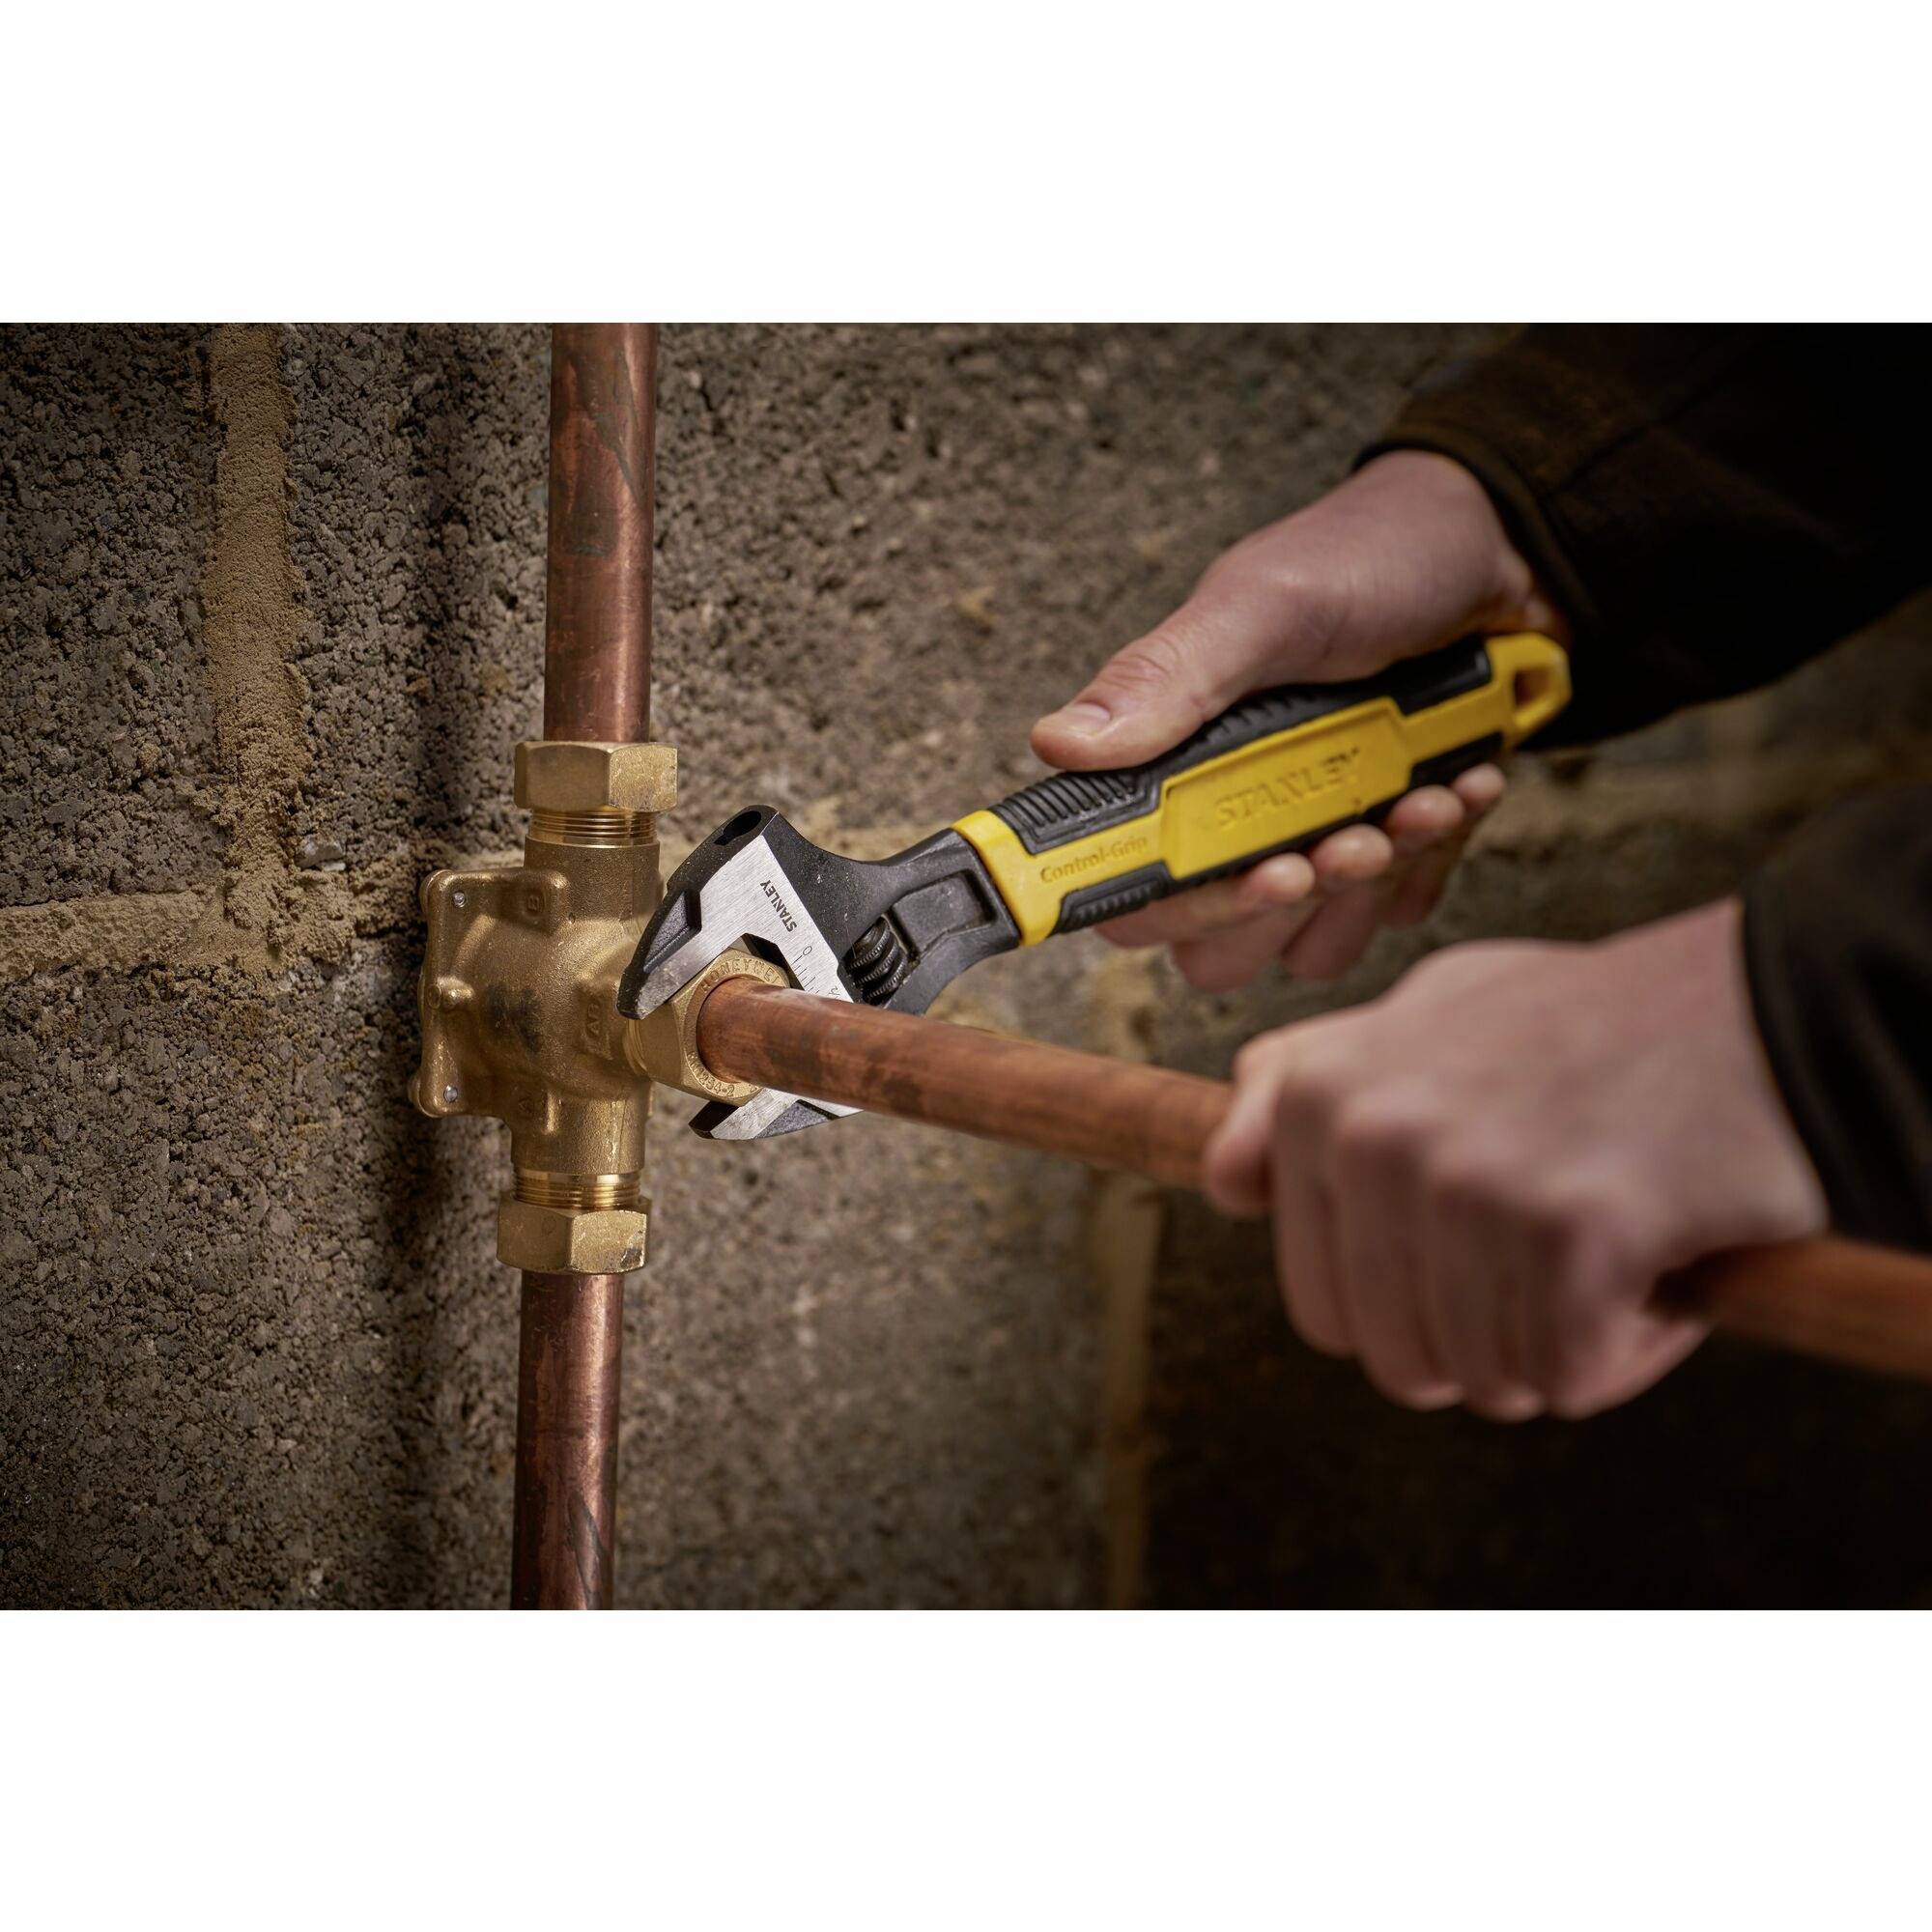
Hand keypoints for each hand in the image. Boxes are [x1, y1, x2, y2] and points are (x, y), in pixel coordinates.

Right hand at [1031, 450, 1568, 984]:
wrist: (1498, 549)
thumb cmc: (1371, 558)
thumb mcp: (1268, 603)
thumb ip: (1169, 677)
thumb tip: (1061, 745)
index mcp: (1172, 767)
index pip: (1134, 898)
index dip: (1191, 908)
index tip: (1270, 871)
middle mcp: (1227, 821)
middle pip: (1221, 949)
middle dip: (1301, 902)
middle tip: (1359, 835)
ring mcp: (1307, 842)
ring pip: (1315, 945)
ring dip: (1379, 880)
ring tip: (1422, 796)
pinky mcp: (1384, 855)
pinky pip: (1395, 912)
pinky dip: (1436, 857)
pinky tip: (1455, 782)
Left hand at [1201, 900, 1827, 1418]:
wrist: (1767, 1000)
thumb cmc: (1590, 1022)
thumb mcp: (1429, 1013)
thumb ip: (1315, 1087)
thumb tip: (1228, 1178)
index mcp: (1321, 1098)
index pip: (1323, 1307)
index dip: (1413, 1301)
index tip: (1478, 1244)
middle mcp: (1371, 1138)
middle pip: (1396, 1359)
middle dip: (1483, 1335)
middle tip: (1556, 1247)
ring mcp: (1464, 1184)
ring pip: (1487, 1379)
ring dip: (1563, 1336)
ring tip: (1610, 1231)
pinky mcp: (1568, 1235)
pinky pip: (1569, 1380)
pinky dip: (1629, 1346)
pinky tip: (1659, 1253)